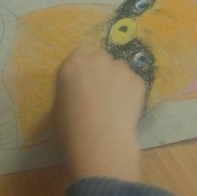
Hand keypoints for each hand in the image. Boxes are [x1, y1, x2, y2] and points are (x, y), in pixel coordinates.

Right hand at [54, 48, 145, 182]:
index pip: (80, 54)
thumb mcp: (59, 106)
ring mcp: (120, 68)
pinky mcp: (138, 80)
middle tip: (100, 91)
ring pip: (120, 68)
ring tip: (114, 103)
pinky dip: (131, 92)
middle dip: (101, 70)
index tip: (85, 81)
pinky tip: (125, 110)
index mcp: (73, 64)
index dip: (84, 67)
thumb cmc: (70, 128)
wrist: (100, 141)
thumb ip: (70, 89)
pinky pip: (133, 82)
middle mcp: (97, 60)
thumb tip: (78, 92)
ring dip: (117, 79)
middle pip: (101, 57)